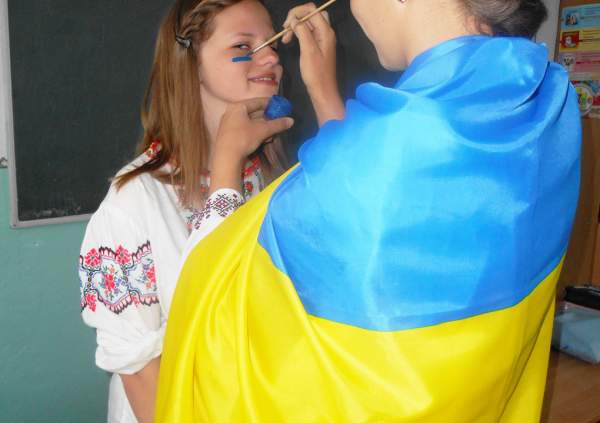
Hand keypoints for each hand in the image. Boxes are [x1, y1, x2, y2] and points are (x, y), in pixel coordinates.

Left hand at [210, 98, 292, 193]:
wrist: (226, 158)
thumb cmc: (243, 138)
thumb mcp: (263, 130)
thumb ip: (277, 124)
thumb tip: (291, 120)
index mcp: (237, 107)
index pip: (257, 101)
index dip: (270, 103)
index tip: (280, 106)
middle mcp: (231, 112)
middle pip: (253, 112)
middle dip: (267, 117)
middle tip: (278, 119)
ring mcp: (228, 124)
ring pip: (249, 122)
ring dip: (262, 126)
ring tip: (273, 130)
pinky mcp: (228, 135)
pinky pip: (245, 129)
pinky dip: (255, 131)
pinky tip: (263, 138)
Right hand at [283, 3, 344, 124]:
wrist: (322, 90)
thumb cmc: (316, 73)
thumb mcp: (308, 50)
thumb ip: (302, 31)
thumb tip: (294, 19)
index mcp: (326, 31)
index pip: (311, 10)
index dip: (297, 13)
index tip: (286, 25)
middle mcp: (326, 32)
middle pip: (311, 14)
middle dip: (296, 18)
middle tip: (285, 30)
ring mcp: (322, 39)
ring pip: (308, 23)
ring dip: (296, 27)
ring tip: (285, 38)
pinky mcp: (318, 45)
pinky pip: (308, 32)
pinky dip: (298, 33)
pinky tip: (290, 40)